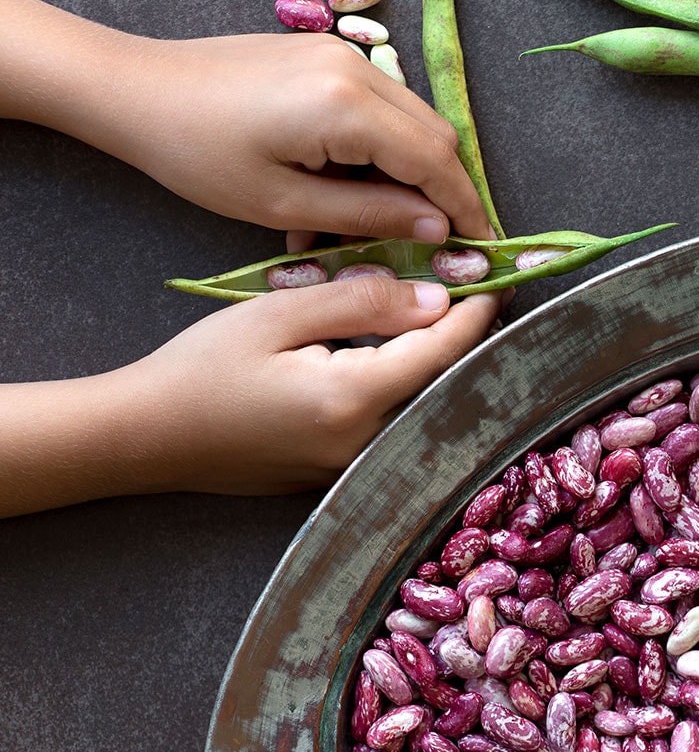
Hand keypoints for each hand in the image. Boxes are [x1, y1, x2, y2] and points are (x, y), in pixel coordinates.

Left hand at [100, 33, 490, 244]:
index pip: (436, 162)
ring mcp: (341, 55)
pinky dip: (379, 148)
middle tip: (437, 242)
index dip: (465, 209)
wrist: (135, 90)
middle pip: (436, 136)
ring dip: (409, 171)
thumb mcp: (284, 204)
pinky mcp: (325, 55)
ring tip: (376, 219)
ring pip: (411, 120)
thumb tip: (436, 230)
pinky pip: (378, 106)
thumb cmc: (198, 155)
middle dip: (444, 191)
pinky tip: (346, 185)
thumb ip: (370, 215)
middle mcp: (356, 68)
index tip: (482, 249)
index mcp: (347, 107)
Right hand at [115, 277, 498, 494]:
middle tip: (477, 292)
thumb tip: (434, 296)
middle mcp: (368, 443)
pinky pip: (398, 427)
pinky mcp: (344, 474)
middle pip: (446, 385)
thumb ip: (361, 302)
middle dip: (467, 338)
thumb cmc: (202, 369)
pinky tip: (407, 358)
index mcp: (353, 399)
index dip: (475, 312)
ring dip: (443, 366)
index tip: (495, 278)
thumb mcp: (278, 315)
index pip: (442, 351)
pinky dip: (413, 391)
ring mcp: (358, 467)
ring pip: (426, 408)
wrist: (149, 436)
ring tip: (448, 318)